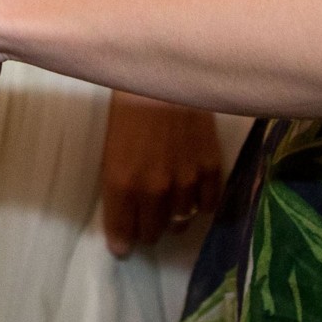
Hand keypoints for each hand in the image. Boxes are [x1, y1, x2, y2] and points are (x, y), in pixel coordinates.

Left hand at [98, 94, 221, 254]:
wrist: (163, 75)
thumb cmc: (128, 107)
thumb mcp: (111, 149)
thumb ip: (117, 187)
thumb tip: (123, 222)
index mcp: (122, 182)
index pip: (123, 233)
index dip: (123, 243)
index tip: (124, 246)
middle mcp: (154, 188)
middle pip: (153, 232)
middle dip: (147, 230)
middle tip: (146, 219)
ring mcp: (185, 179)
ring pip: (181, 223)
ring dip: (173, 219)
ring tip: (170, 207)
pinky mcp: (210, 167)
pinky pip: (208, 205)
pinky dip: (201, 205)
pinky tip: (194, 197)